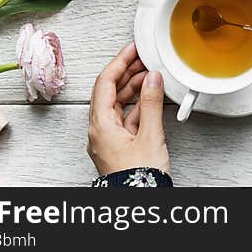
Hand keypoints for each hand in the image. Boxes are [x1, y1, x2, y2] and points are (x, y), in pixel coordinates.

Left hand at [87, 42, 169, 174]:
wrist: (138, 202)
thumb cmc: (138, 178)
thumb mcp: (149, 136)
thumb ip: (151, 103)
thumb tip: (152, 78)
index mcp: (100, 126)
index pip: (104, 83)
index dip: (119, 62)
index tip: (132, 49)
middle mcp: (99, 131)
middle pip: (108, 91)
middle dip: (126, 72)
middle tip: (143, 58)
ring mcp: (108, 139)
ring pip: (117, 104)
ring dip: (133, 87)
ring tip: (150, 75)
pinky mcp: (118, 146)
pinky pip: (125, 117)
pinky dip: (137, 104)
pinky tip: (151, 98)